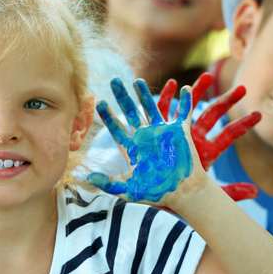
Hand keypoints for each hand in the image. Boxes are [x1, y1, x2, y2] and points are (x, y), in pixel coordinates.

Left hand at [87, 78, 197, 203]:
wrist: (182, 193)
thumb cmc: (157, 193)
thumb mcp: (129, 190)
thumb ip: (108, 183)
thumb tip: (86, 177)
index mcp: (132, 148)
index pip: (116, 128)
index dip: (108, 115)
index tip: (99, 102)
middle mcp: (145, 136)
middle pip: (131, 112)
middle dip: (122, 97)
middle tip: (113, 80)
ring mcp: (163, 132)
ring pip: (152, 108)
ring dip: (145, 94)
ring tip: (137, 81)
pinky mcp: (180, 132)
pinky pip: (183, 113)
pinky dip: (185, 101)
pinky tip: (184, 88)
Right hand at [158, 72, 261, 200]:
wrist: (156, 195)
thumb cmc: (181, 196)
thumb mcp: (208, 193)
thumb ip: (231, 192)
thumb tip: (257, 192)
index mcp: (209, 150)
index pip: (230, 134)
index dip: (244, 124)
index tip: (260, 115)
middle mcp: (196, 137)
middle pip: (214, 114)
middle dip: (227, 100)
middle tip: (243, 88)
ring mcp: (178, 132)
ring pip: (190, 106)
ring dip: (198, 90)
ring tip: (208, 76)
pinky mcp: (160, 132)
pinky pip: (164, 111)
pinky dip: (167, 97)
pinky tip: (172, 83)